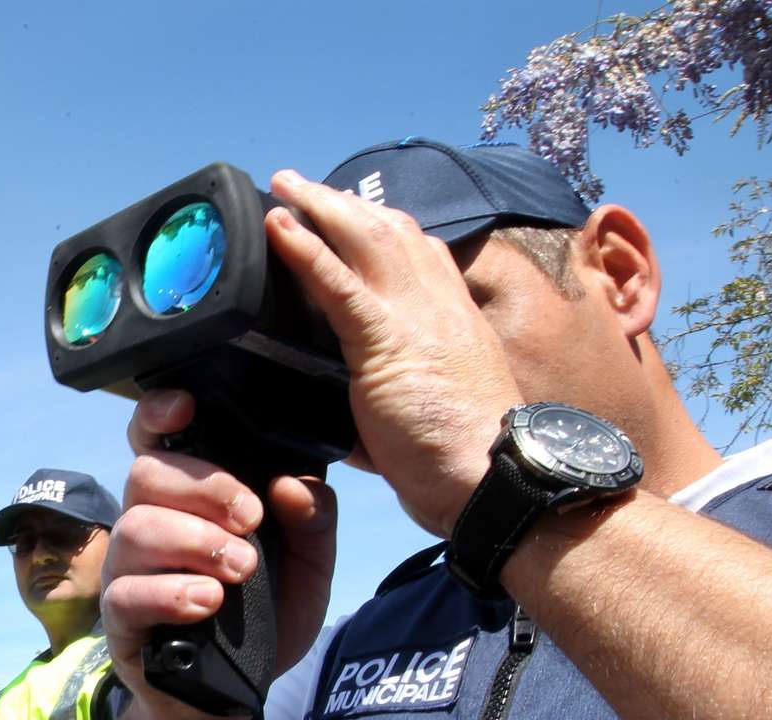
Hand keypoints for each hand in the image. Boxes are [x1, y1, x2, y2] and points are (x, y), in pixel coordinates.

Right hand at [101, 390, 337, 719]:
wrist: (236, 692)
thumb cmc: (265, 615)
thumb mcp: (310, 567)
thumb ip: (313, 521)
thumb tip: (292, 484)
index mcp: (189, 496)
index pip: (157, 438)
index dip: (159, 413)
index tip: (187, 408)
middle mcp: (151, 521)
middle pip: (147, 473)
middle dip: (204, 488)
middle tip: (250, 519)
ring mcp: (129, 569)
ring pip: (137, 528)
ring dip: (195, 543)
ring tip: (240, 570)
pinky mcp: (120, 618)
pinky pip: (127, 592)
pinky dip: (171, 593)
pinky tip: (207, 603)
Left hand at [263, 169, 524, 535]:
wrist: (495, 480)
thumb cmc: (463, 461)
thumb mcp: (425, 415)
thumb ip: (386, 403)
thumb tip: (348, 425)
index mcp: (451, 318)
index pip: (418, 251)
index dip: (379, 226)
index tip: (348, 212)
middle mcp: (437, 304)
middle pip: (388, 231)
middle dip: (342, 203)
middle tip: (301, 186)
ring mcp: (415, 317)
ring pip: (364, 239)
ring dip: (319, 206)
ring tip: (282, 186)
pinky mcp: (387, 341)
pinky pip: (339, 283)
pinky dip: (305, 249)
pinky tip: (276, 225)